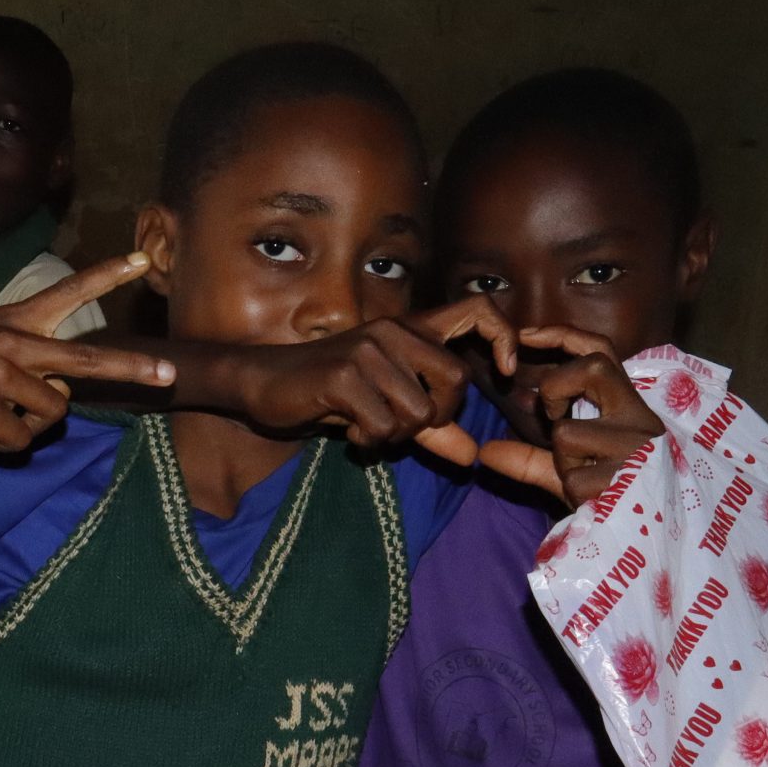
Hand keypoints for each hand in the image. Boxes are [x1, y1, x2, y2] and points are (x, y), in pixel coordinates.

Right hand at [0, 253, 170, 451]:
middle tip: (169, 375)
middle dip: (132, 369)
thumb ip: (24, 359)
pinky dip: (5, 446)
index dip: (107, 274)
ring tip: (0, 418)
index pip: (67, 291)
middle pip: (86, 360)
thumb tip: (59, 397)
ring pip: (51, 413)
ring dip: (33, 427)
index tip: (144, 258)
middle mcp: (12, 342)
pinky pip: (18, 440)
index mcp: (13, 321)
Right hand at [219, 291, 555, 447]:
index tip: (504, 372)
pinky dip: (369, 442)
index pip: (479, 310)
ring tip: (368, 427)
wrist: (263, 384)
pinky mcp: (344, 375)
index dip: (503, 337)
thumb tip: (471, 457)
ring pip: (418, 411)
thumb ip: (430, 428)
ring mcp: (368, 350)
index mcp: (411, 329)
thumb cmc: (327, 394)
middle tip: (405, 425)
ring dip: (396, 435)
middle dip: (438, 416)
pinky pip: (382, 427)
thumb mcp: (385, 407)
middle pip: (456, 380)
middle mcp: (394, 331)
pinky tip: (348, 432)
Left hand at [466, 351, 668, 506]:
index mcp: (629, 408)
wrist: (654, 539)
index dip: (563, 336)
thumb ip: (531, 459)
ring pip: (568, 431)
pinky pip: (573, 476)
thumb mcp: (570, 473)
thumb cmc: (613, 497)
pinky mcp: (636, 474)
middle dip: (556, 388)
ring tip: (586, 477)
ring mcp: (640, 444)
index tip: (525, 335)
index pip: (601, 352)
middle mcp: (641, 418)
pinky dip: (572, 489)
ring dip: (563, 460)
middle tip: (554, 417)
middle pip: (593, 367)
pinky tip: (596, 498)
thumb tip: (484, 452)